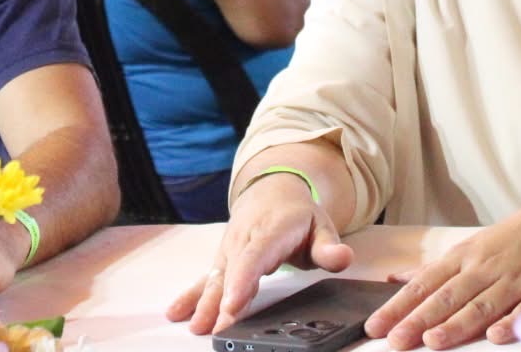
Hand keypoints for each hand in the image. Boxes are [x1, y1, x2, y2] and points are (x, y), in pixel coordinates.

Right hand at [164, 170, 353, 333]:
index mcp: (268, 230)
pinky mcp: (221, 260)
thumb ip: (329, 247)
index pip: (254, 258)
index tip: (234, 305)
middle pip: (230, 273)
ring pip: (215, 278)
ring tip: (196, 326)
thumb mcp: (321, 226)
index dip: (242, 281)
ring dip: (203, 302)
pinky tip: (177, 313)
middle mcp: (243, 240)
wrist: (270, 191)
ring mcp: (228, 250)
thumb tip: (343, 257)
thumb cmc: (297, 215)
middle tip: (216, 329)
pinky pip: (205, 278)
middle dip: (221, 302)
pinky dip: (190, 296)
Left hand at [366, 195, 520, 347]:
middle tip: (395, 340)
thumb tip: (394, 280)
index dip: (399, 306)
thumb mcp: (470, 247)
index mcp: (464, 257)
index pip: (424, 284)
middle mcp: (486, 267)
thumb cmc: (513, 240)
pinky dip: (512, 323)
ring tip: (433, 341)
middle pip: (448, 297)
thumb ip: (434, 269)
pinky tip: (496, 337)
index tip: (375, 326)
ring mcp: (517, 280)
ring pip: (483, 305)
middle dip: (419, 319)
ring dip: (457, 324)